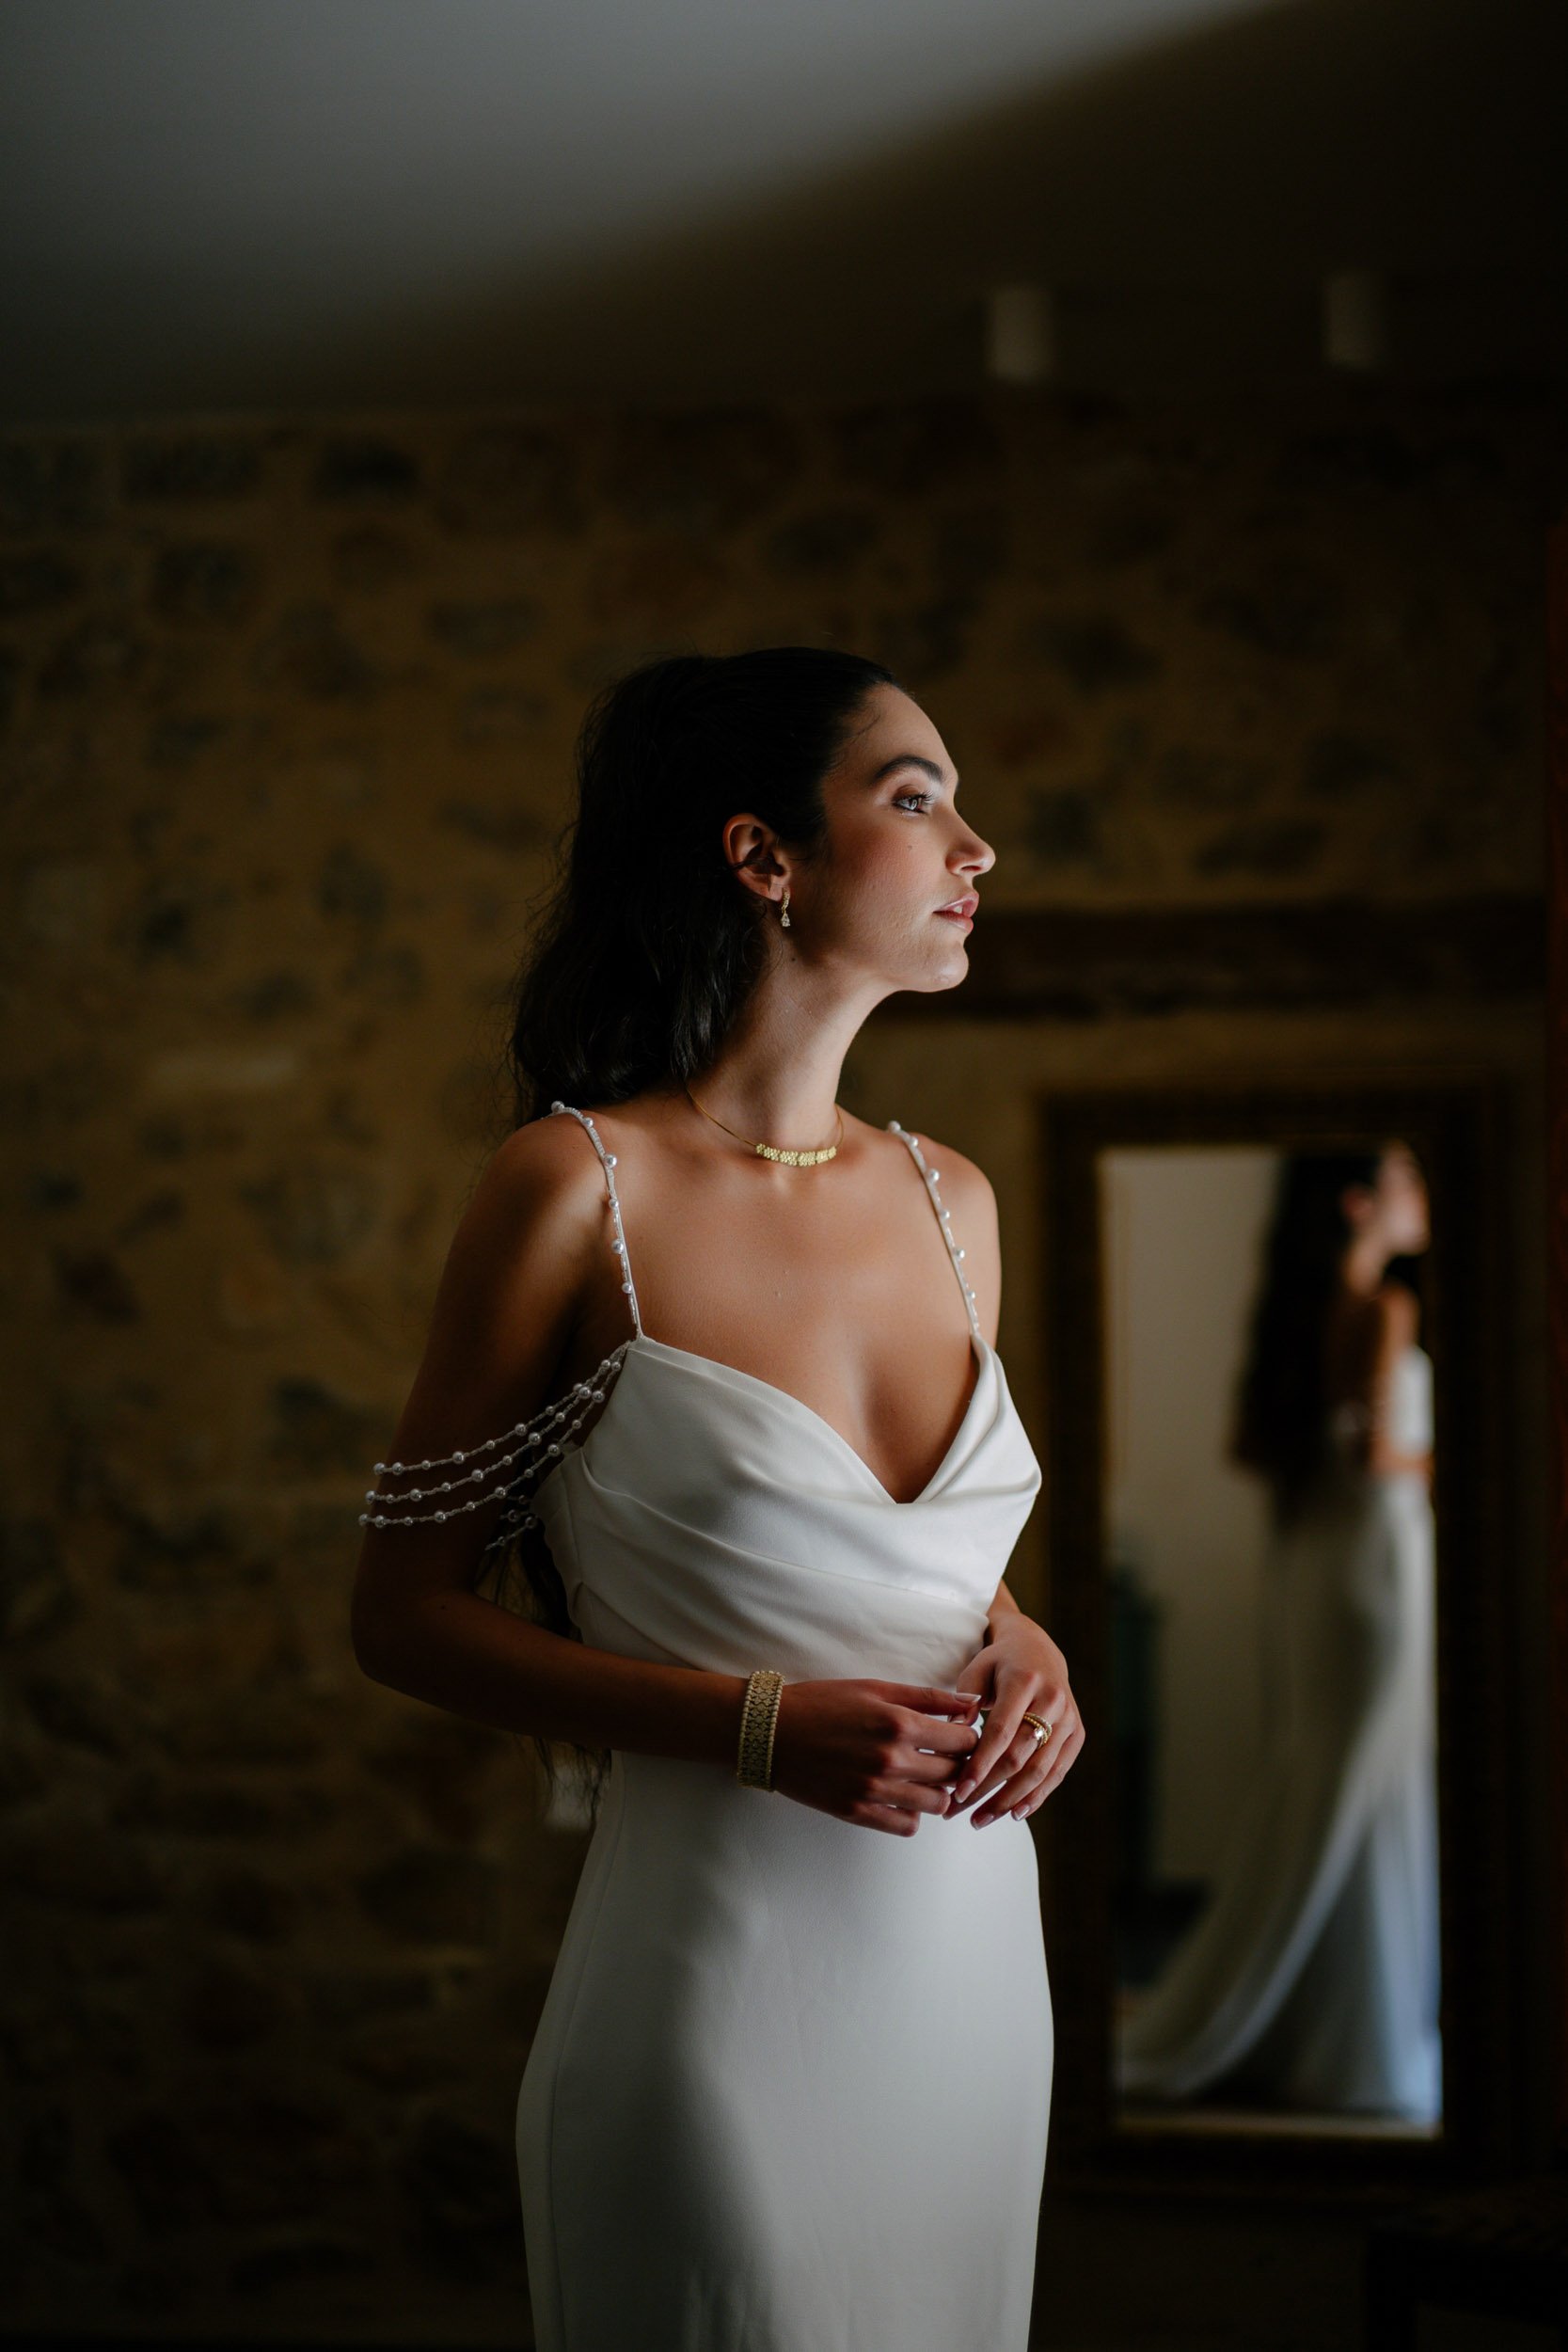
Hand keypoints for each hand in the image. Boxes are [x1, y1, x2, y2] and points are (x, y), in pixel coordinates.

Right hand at [768, 1678, 984, 1835]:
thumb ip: (926, 1697)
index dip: (968, 1737)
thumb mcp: (875, 1688)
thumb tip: (970, 1703)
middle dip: (958, 1763)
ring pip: (937, 1804)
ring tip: (924, 1777)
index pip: (963, 1740)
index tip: (959, 1735)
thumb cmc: (823, 1703)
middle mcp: (891, 1760)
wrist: (772, 1731)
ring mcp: (874, 1790)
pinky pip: (906, 1826)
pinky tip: (901, 1796)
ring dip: (938, 1791)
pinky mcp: (857, 1812)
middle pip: (954, 1773)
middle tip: (946, 1756)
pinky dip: (912, 1814)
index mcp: (898, 1723)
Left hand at [947, 1613, 1082, 1826]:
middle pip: (1019, 1757)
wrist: (1039, 1650)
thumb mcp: (976, 1669)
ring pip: (1039, 1771)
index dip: (980, 1765)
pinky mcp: (1076, 1734)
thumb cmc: (997, 1663)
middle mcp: (1052, 1701)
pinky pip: (1057, 1773)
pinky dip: (1036, 1797)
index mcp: (1025, 1681)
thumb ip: (963, 1700)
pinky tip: (1014, 1814)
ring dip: (1008, 1801)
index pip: (1000, 1732)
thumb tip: (951, 1735)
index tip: (958, 1791)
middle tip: (959, 1810)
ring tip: (980, 1820)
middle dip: (988, 1789)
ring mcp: (1069, 1719)